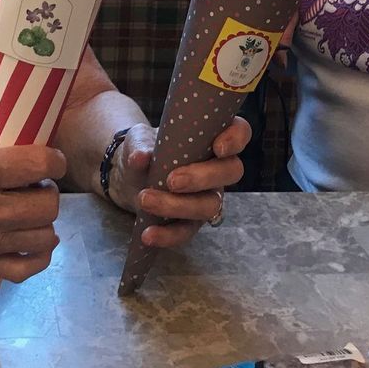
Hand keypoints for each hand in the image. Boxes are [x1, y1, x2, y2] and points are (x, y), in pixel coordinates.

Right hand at [0, 130, 64, 282]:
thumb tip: (22, 144)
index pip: (39, 165)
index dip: (54, 159)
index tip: (49, 158)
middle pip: (48, 205)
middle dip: (47, 189)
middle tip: (32, 184)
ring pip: (44, 237)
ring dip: (42, 220)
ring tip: (26, 209)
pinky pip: (25, 269)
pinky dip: (36, 255)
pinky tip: (27, 238)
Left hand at [108, 117, 250, 248]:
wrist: (128, 176)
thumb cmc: (145, 148)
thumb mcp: (139, 138)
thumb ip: (140, 144)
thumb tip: (140, 157)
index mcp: (212, 138)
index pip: (240, 132)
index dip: (236, 139)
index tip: (218, 147)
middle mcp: (217, 168)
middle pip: (230, 172)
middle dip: (203, 178)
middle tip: (172, 180)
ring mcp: (208, 196)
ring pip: (209, 205)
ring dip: (178, 206)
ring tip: (145, 200)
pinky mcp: (192, 222)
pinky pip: (187, 231)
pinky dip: (168, 235)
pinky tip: (148, 234)